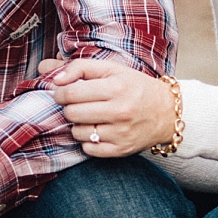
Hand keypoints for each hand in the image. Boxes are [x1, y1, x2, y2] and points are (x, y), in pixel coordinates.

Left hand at [43, 56, 176, 156]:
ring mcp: (121, 133)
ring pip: (77, 133)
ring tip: (88, 117)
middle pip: (72, 114)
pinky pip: (89, 149)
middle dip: (68, 108)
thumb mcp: (111, 69)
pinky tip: (96, 130)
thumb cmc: (135, 87)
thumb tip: (49, 73)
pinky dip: (87, 141)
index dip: (59, 93)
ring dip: (77, 125)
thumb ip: (79, 67)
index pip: (71, 93)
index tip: (61, 92)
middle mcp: (120, 111)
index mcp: (116, 87)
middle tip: (75, 105)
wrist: (167, 112)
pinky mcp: (122, 150)